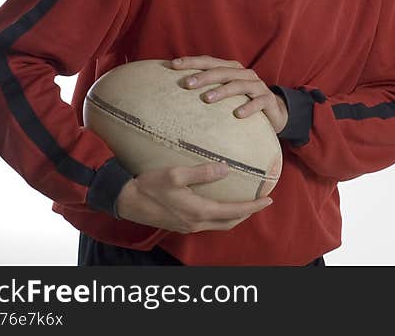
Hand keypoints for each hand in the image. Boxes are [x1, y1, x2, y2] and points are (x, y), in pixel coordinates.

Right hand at [115, 163, 271, 232]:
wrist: (125, 200)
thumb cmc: (149, 185)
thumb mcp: (176, 175)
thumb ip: (201, 172)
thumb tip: (225, 169)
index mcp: (198, 211)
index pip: (234, 211)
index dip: (254, 206)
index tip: (269, 199)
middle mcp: (195, 223)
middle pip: (230, 222)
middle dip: (248, 213)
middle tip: (261, 201)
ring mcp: (187, 226)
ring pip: (219, 224)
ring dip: (234, 215)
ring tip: (244, 202)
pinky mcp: (180, 224)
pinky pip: (208, 223)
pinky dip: (220, 215)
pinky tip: (219, 204)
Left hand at [170, 55, 288, 133]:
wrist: (274, 112)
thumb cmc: (242, 101)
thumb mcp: (225, 93)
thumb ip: (207, 88)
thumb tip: (175, 90)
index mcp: (231, 69)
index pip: (209, 62)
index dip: (192, 62)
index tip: (172, 65)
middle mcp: (244, 74)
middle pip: (222, 71)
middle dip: (204, 76)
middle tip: (187, 84)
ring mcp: (257, 86)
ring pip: (239, 85)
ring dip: (222, 91)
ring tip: (207, 99)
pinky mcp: (268, 100)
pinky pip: (259, 102)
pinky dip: (249, 107)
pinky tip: (237, 114)